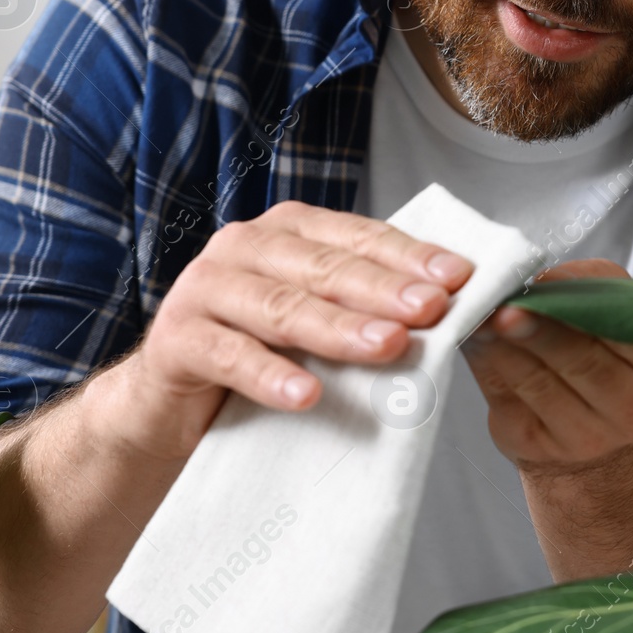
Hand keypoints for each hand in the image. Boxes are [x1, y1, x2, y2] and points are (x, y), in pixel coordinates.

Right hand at [109, 201, 473, 459]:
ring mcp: (206, 287)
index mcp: (290, 231)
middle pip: (326, 267)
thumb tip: (447, 310)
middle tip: (431, 310)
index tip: (460, 279)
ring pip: (282, 307)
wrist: (172, 402)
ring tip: (387, 346)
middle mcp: (246, 246)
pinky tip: (305, 395)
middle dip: (385, 289)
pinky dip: (271, 375)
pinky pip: (230, 356)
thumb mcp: (317, 322)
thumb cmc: (258, 351)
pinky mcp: (176, 338)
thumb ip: (366, 307)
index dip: (411, 257)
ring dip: (339, 329)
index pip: (360, 237)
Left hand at [462, 259, 632, 470]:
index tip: (547, 282)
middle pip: (583, 361)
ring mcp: (590, 437)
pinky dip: (487, 364)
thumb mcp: (618, 305)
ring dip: (503, 345)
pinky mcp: (539, 448)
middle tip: (506, 305)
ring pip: (539, 382)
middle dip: (539, 328)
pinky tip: (475, 339)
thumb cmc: (605, 348)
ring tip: (480, 315)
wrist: (595, 427)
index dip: (586, 303)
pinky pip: (507, 398)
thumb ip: (587, 286)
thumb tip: (535, 280)